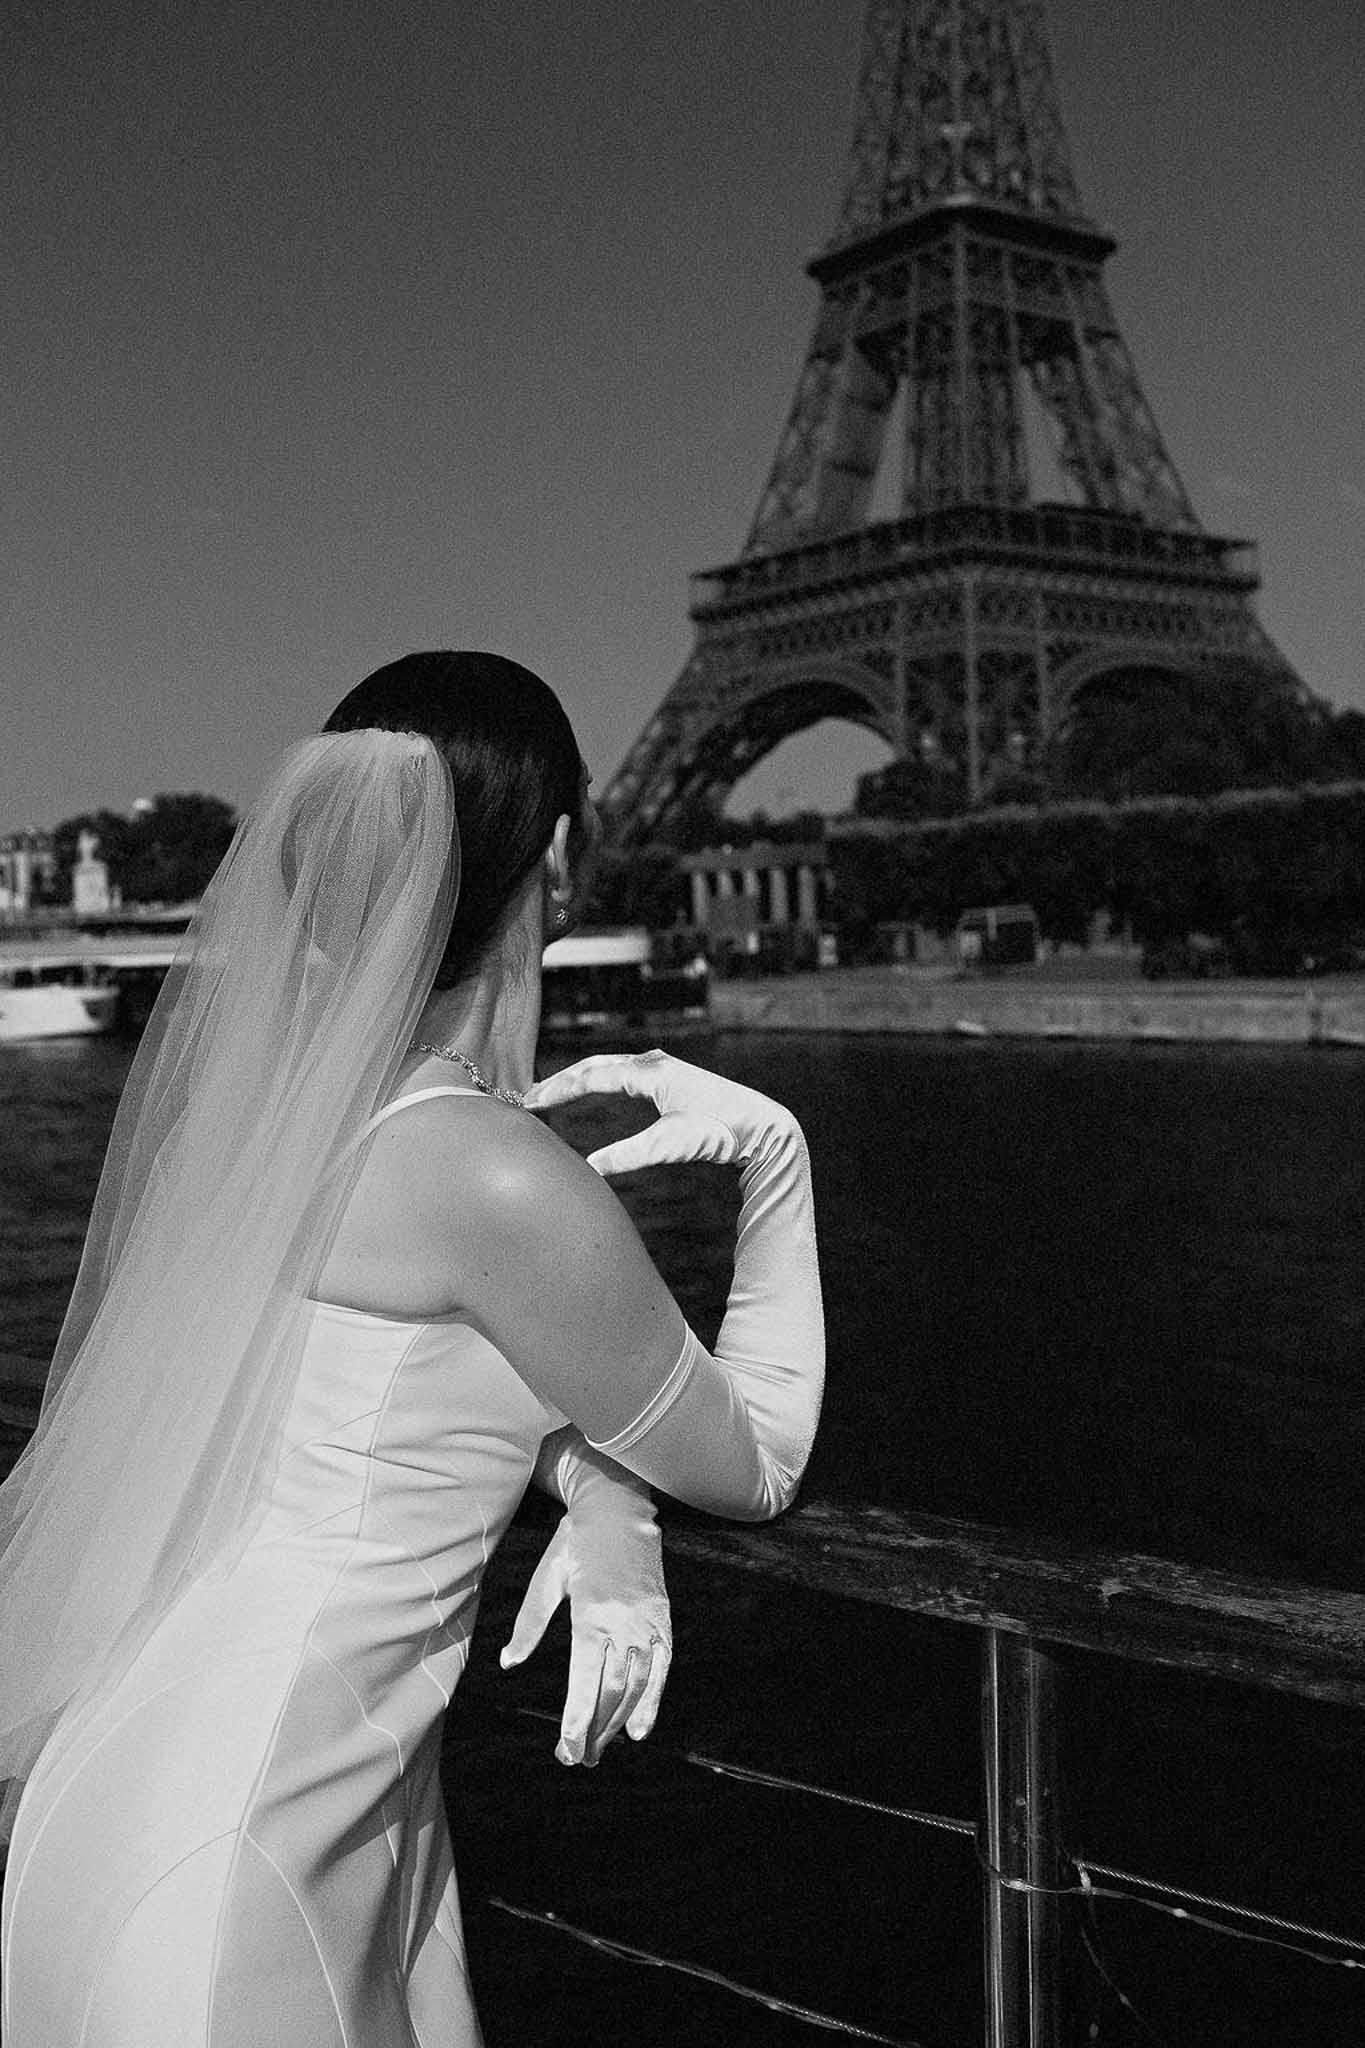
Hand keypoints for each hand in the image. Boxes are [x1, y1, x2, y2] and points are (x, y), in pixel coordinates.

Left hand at [499, 1503, 671, 1766]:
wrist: (619, 1508)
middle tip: (578, 1758)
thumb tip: (509, 1662)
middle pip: (612, 1691)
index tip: (567, 1750)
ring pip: (636, 1685)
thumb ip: (529, 1624)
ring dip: (618, 1723)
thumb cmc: (574, 1543)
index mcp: (591, 1613)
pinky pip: (660, 1667)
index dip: (577, 1720)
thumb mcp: (546, 1579)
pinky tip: (639, 1729)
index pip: (586, 1680)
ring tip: (600, 1748)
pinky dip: (652, 1700)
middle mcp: (624, 1621)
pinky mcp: (662, 1617)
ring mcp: (647, 1620)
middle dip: (595, 1731)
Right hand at [525, 1049, 797, 1178]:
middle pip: (595, 1065)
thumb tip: (588, 1167)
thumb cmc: (718, 1132)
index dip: (557, 1090)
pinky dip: (602, 1079)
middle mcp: (653, 1062)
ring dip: (581, 1077)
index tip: (530, 1102)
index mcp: (648, 1072)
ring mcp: (663, 1067)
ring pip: (610, 1066)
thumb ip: (628, 1156)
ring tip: (555, 1092)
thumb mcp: (670, 1146)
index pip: (590, 1075)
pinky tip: (597, 1089)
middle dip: (562, 1080)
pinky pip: (625, 1072)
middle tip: (532, 1096)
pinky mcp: (672, 1077)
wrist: (761, 1124)